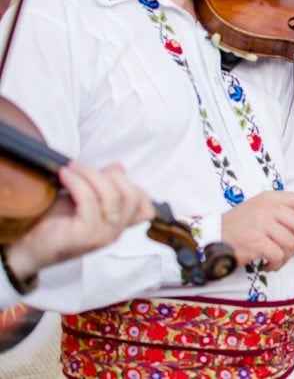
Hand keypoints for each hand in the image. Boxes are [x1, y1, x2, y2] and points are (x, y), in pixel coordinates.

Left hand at [4, 162, 153, 283]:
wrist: (29, 246)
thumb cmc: (55, 222)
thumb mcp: (84, 198)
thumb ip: (103, 185)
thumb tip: (119, 167)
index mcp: (118, 225)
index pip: (145, 208)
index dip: (134, 186)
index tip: (110, 173)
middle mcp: (115, 233)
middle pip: (132, 196)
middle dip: (111, 176)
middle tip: (84, 168)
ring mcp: (103, 236)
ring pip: (113, 197)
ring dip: (91, 175)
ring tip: (71, 168)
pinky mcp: (86, 236)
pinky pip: (90, 201)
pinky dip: (78, 183)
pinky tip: (65, 175)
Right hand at [221, 191, 293, 270]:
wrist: (213, 236)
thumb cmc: (239, 224)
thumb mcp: (260, 207)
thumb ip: (281, 209)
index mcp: (271, 197)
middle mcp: (268, 208)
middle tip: (289, 248)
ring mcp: (262, 224)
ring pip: (291, 242)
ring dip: (287, 256)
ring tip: (277, 258)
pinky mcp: (256, 242)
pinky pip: (278, 255)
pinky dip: (276, 264)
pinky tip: (269, 265)